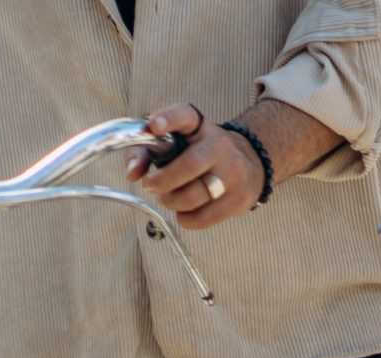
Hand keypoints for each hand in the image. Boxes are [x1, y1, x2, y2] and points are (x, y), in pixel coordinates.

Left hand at [129, 103, 264, 232]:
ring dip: (172, 202)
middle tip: (150, 186)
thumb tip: (132, 173)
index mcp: (200, 126)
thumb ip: (145, 152)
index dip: (169, 118)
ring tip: (167, 198)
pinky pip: (203, 218)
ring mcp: (234, 173)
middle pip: (189, 165)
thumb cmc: (198, 153)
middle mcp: (220, 145)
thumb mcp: (175, 143)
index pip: (185, 115)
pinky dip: (185, 219)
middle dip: (162, 181)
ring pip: (194, 196)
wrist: (248, 164)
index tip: (155, 126)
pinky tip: (184, 211)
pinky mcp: (239, 198)